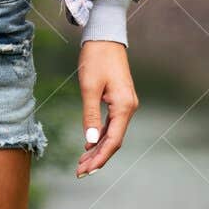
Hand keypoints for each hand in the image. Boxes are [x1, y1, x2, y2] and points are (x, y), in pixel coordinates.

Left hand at [75, 41, 138, 177]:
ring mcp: (126, 104)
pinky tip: (89, 145)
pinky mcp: (120, 100)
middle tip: (79, 172)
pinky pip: (111, 124)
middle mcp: (129, 108)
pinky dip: (100, 136)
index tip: (86, 170)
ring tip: (82, 164)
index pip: (113, 141)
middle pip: (114, 141)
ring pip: (112, 134)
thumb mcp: (89, 87)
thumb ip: (90, 115)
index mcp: (124, 106)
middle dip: (97, 158)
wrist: (105, 36)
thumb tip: (90, 142)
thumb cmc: (96, 58)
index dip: (100, 158)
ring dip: (98, 149)